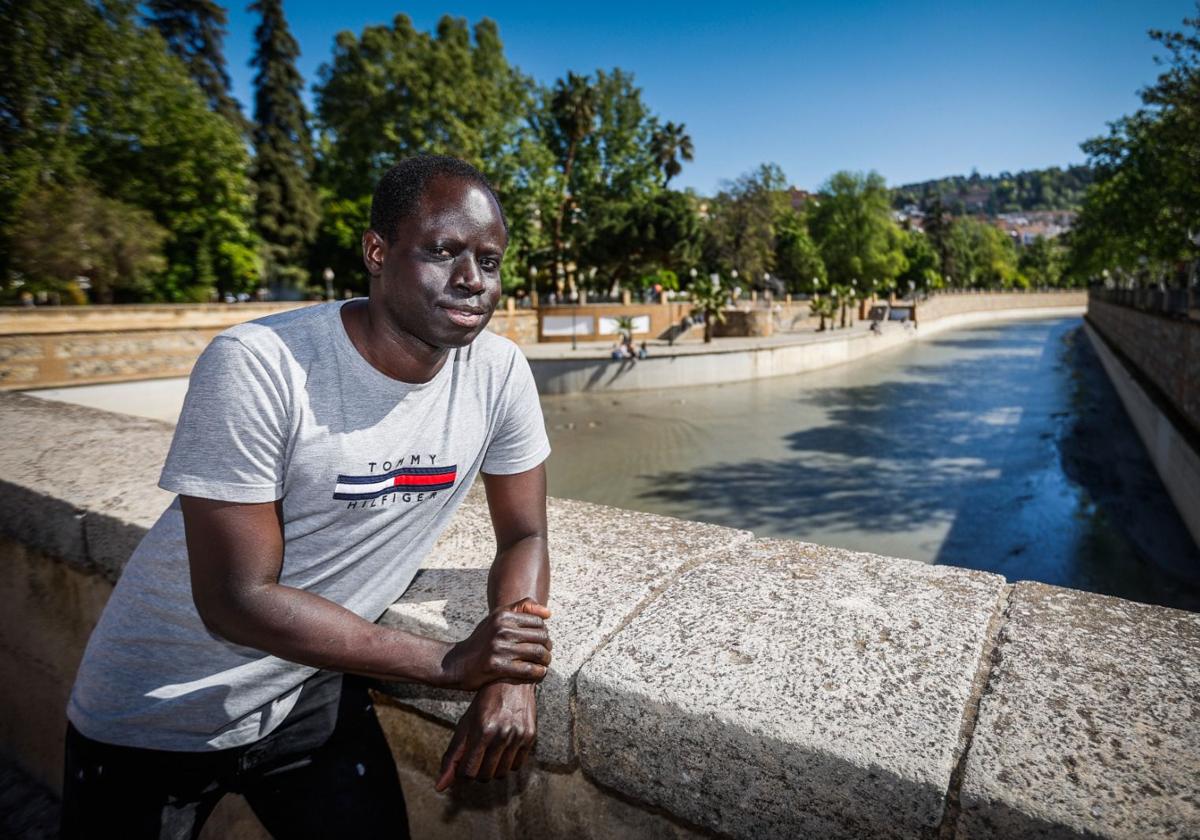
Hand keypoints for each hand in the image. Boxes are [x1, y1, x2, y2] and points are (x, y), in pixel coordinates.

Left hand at [435, 681, 536, 790]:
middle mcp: (502, 734)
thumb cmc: (484, 702)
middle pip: (485, 775)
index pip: (469, 771)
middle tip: (476, 758)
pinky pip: (517, 765)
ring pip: (502, 773)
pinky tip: (503, 749)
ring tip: (489, 754)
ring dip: (492, 769)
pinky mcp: (530, 736)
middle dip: (477, 772)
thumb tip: (440, 787)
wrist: (511, 680)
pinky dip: (508, 763)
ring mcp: (518, 735)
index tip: (463, 765)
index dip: (463, 773)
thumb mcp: (464, 725)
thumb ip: (452, 756)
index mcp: (482, 730)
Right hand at [437, 598, 551, 690]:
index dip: (545, 632)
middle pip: (540, 637)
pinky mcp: (497, 666)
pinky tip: (539, 673)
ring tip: (545, 664)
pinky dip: (538, 672)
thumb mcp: (496, 618)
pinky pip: (528, 669)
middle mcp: (501, 629)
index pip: (538, 622)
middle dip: (548, 647)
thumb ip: (521, 608)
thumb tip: (548, 612)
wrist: (458, 663)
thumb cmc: (481, 640)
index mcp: (503, 615)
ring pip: (537, 653)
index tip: (543, 641)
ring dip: (546, 660)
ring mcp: (499, 648)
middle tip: (546, 654)